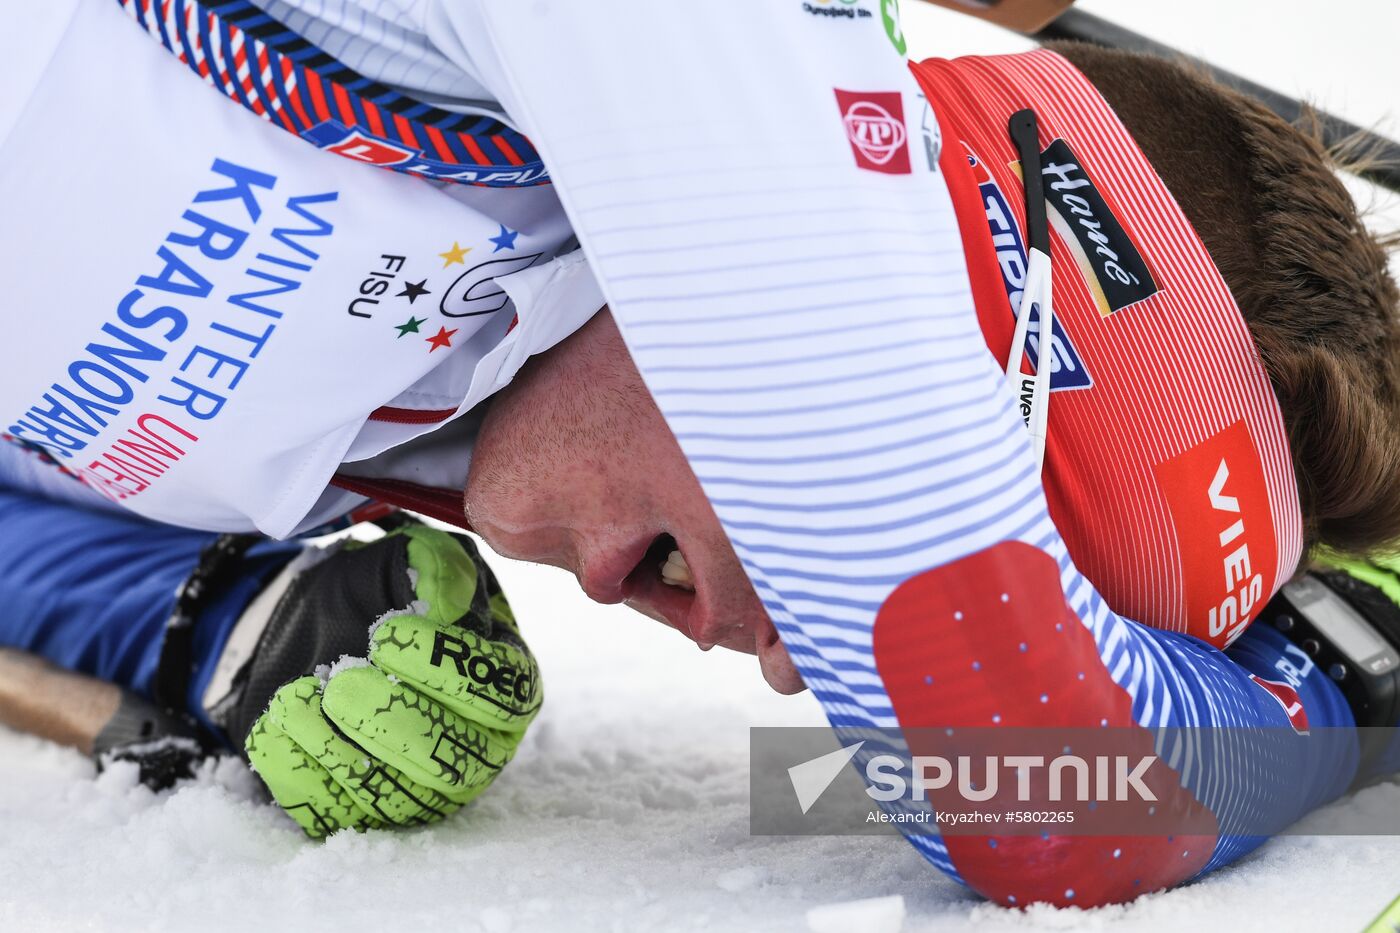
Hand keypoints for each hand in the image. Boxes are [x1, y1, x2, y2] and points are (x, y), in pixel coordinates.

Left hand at [242, 525, 541, 836]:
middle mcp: (477, 745)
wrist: (310, 629)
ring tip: (292, 700)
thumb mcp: (406, 564)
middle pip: (453, 762)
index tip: (385, 635)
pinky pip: (334, 814)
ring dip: (338, 751)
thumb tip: (449, 604)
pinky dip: (297, 775)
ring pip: (394, 798)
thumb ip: (435, 572)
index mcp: (505, 681)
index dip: (446, 671)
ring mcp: (422, 788)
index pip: (502, 694)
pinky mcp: (365, 811)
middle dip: (393, 723)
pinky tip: (272, 728)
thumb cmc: (374, 594)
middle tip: (341, 682)